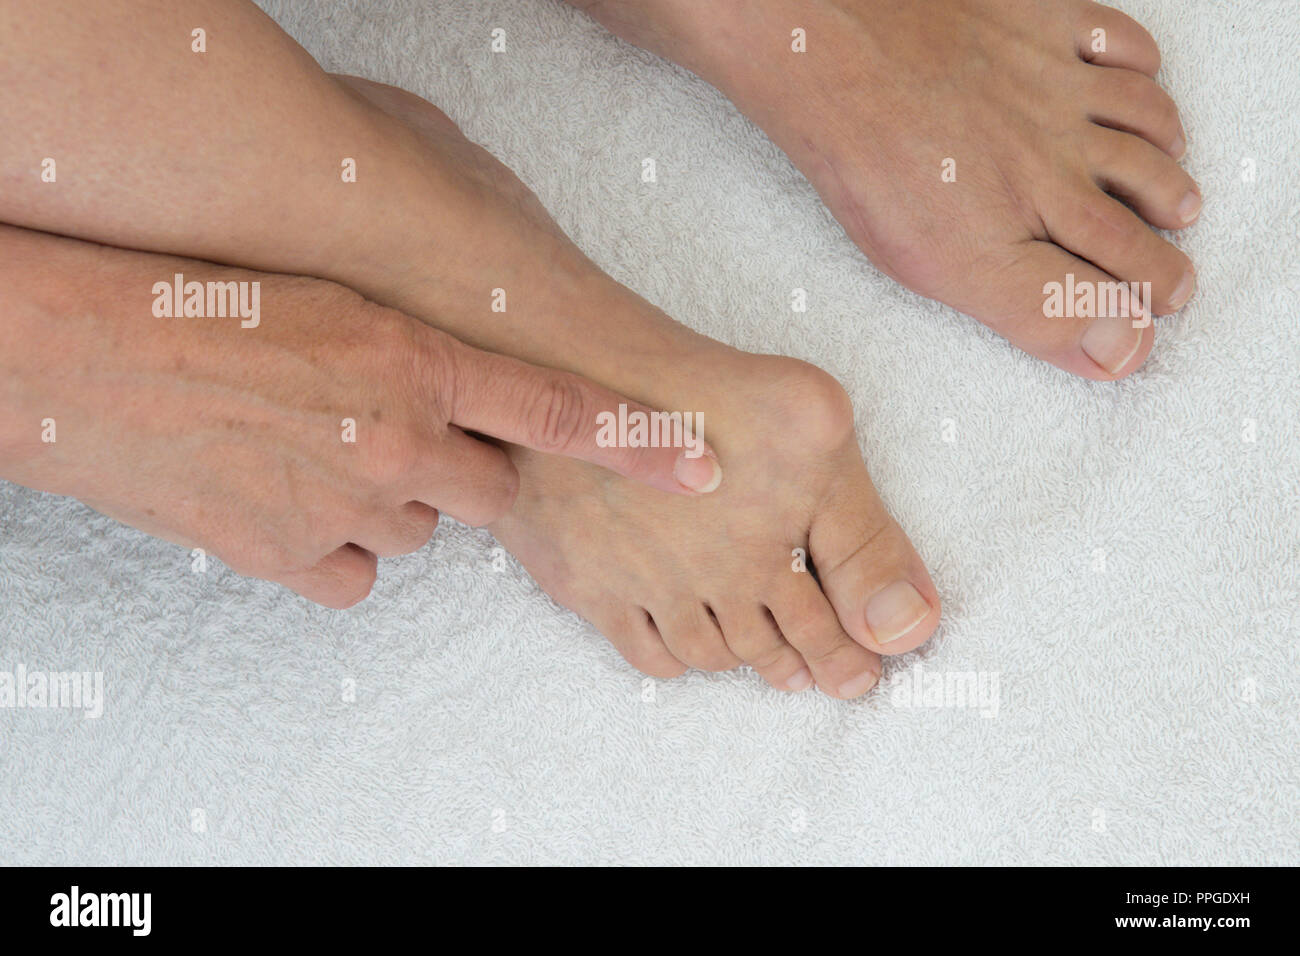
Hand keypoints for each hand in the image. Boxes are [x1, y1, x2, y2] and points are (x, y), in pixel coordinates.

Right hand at [0, 225, 718, 606]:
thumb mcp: (333, 287)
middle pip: (489, 492)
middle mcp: (397, 438)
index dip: (638, 445)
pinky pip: (358, 575)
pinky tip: (292, 503)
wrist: (85, 352)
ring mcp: (347, 504)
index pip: (557, 409)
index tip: (698, 468)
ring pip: (418, 531)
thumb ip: (418, 334)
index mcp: (416, 356)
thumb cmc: (203, 299)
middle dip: (459, 470)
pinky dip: (339, 548)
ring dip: (389, 503)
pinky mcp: (290, 558)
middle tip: (392, 432)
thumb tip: (466, 368)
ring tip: (313, 452)